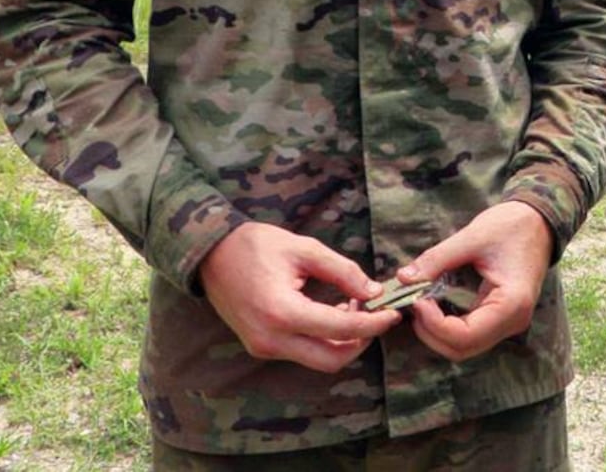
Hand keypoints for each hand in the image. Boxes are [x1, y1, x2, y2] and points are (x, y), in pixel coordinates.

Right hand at [198, 222, 396, 372]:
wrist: (212, 255)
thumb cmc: (258, 246)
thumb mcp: (306, 249)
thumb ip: (343, 272)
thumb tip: (374, 292)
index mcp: (282, 312)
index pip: (340, 329)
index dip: (373, 324)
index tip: (393, 313)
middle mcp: (271, 339)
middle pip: (331, 359)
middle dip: (361, 340)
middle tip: (376, 314)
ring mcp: (263, 348)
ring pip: (317, 360)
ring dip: (343, 341)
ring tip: (352, 306)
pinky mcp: (260, 347)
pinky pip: (301, 353)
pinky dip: (324, 339)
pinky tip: (332, 312)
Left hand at [398, 201, 554, 361]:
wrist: (539, 220)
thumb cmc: (512, 225)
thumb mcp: (472, 237)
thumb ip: (437, 259)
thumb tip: (403, 278)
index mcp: (512, 304)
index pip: (465, 336)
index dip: (434, 324)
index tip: (417, 299)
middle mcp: (513, 322)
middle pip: (463, 348)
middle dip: (431, 332)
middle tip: (414, 303)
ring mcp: (508, 323)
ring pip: (465, 346)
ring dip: (437, 332)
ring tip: (422, 304)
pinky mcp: (501, 318)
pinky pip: (470, 334)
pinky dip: (447, 327)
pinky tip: (434, 306)